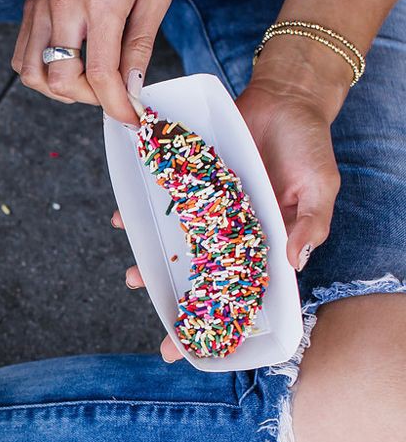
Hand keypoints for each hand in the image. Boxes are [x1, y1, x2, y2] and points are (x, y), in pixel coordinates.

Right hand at [11, 0, 170, 124]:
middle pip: (61, 80)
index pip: (100, 73)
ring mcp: (40, 7)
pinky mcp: (30, 7)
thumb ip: (141, 46)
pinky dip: (42, 75)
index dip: (116, 105)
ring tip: (87, 84)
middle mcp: (64, 6)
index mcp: (102, 2)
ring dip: (61, 91)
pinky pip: (23, 58)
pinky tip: (67, 69)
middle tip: (113, 93)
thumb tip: (132, 89)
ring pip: (33, 75)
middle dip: (90, 99)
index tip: (131, 118)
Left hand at [112, 59, 340, 361]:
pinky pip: (163, 201)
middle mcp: (234, 230)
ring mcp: (210, 207)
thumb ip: (310, 223)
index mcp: (266, 241)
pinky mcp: (192, 180)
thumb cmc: (308, 144)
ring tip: (133, 277)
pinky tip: (122, 220)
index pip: (244, 289)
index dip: (225, 319)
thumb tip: (295, 261)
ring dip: (154, 262)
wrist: (285, 95)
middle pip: (205, 276)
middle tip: (160, 332)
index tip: (202, 346)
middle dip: (183, 304)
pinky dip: (142, 210)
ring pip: (177, 244)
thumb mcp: (319, 185)